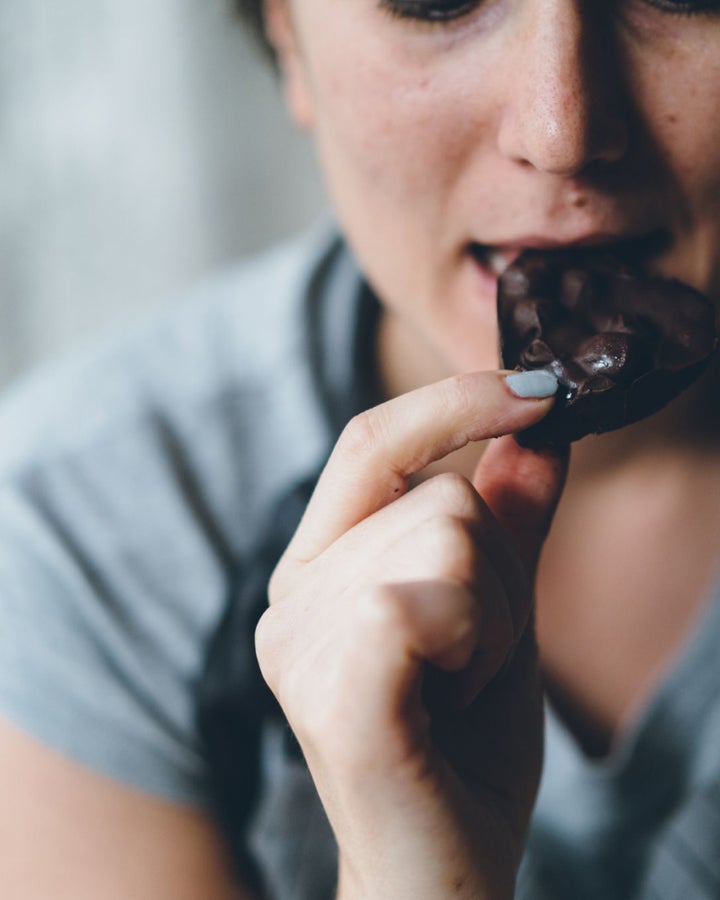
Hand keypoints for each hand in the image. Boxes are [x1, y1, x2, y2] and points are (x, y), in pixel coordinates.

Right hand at [256, 371, 567, 899]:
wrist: (442, 871)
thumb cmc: (463, 745)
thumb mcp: (498, 610)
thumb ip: (509, 520)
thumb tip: (539, 430)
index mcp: (317, 568)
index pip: (371, 441)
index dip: (451, 401)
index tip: (536, 387)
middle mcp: (290, 596)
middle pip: (439, 495)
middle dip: (498, 575)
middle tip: (474, 658)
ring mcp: (300, 644)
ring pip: (449, 537)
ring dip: (494, 619)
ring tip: (458, 686)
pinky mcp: (332, 694)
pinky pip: (430, 599)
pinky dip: (476, 645)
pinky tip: (447, 702)